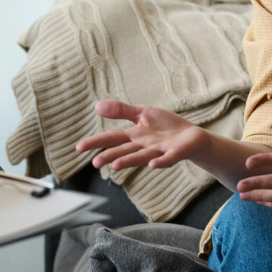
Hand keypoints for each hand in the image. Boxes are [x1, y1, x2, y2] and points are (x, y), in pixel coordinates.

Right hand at [74, 100, 208, 170]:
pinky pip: (167, 158)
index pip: (112, 138)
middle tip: (95, 163)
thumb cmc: (166, 127)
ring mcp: (160, 151)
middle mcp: (144, 146)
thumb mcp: (142, 114)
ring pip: (142, 156)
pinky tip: (152, 165)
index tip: (79, 148)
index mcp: (135, 135)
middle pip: (125, 150)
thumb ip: (121, 111)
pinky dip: (160, 162)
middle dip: (110, 156)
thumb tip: (97, 106)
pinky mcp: (176, 153)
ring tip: (115, 166)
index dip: (96, 142)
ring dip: (129, 161)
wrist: (193, 137)